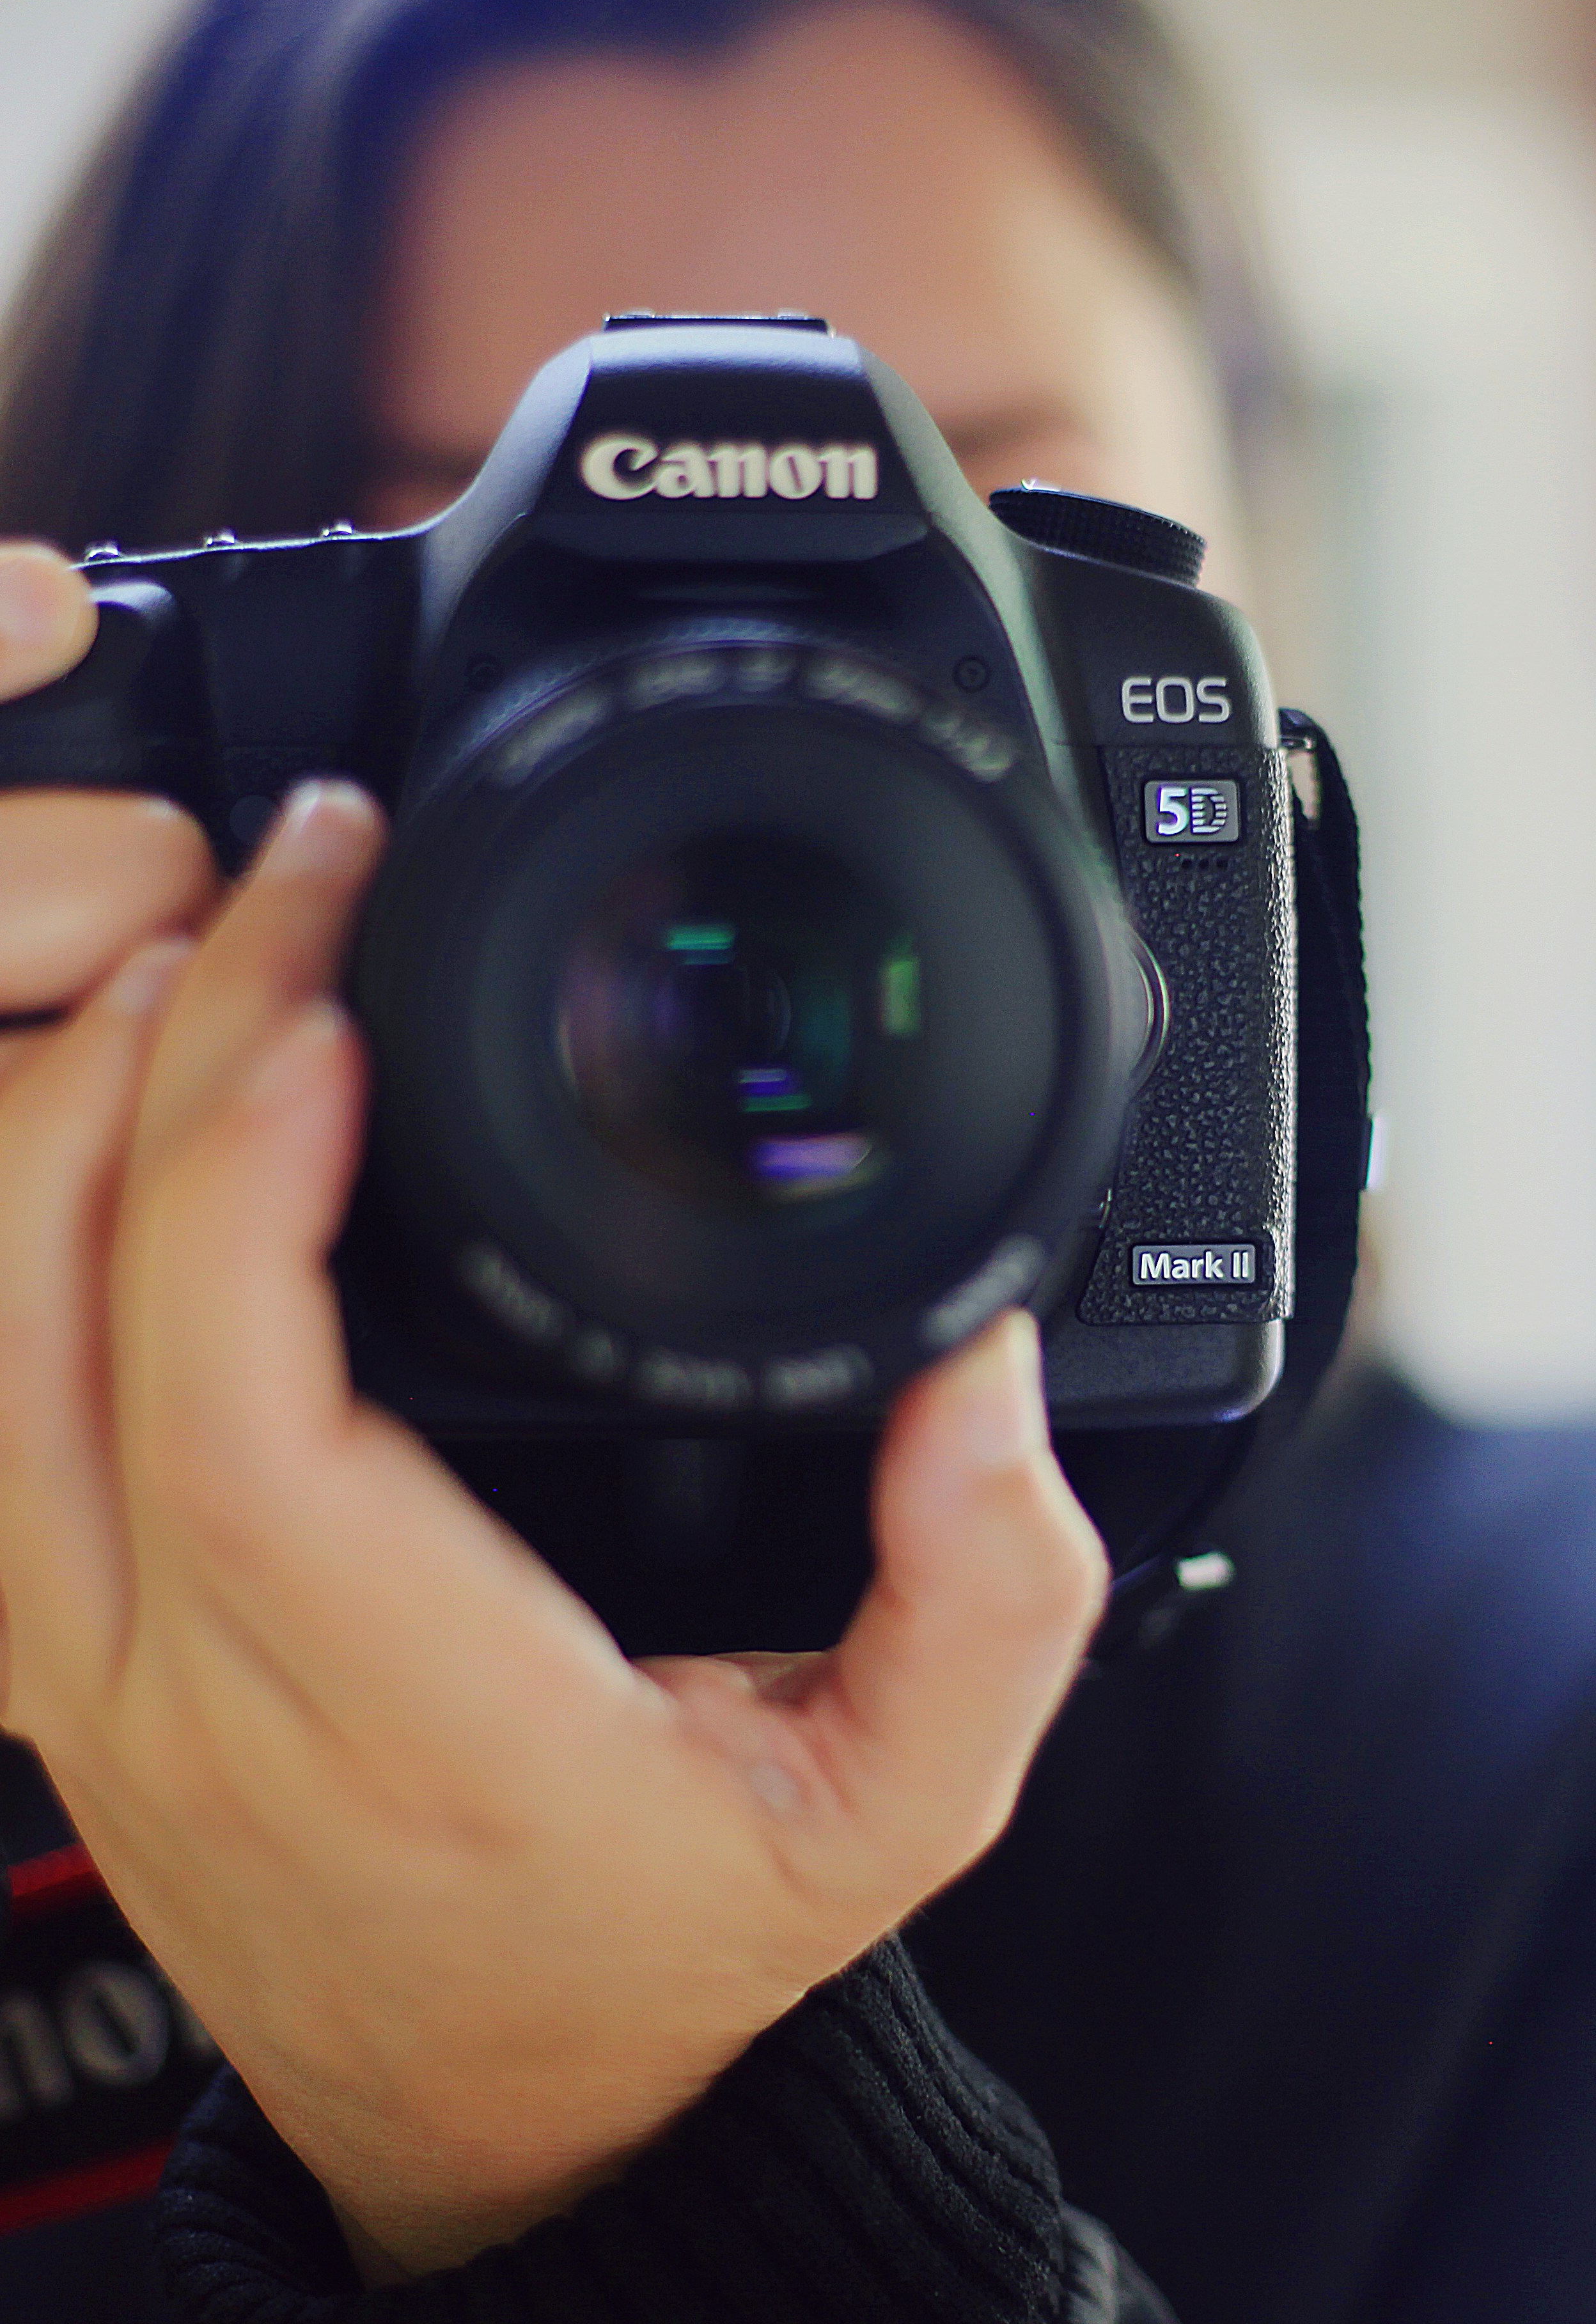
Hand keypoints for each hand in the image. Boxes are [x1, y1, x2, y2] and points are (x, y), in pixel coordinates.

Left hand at [0, 606, 1107, 2281]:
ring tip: (196, 948)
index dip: (238, 1192)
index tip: (323, 1001)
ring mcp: (86, 1674)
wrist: (501, 2110)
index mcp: (412, 1723)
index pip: (240, 1440)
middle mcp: (200, 1698)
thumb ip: (987, 1597)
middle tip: (283, 886)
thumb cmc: (670, 1944)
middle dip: (145, 1068)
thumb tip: (979, 1376)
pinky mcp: (55, 1641)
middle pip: (58, 1341)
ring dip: (52, 1116)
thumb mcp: (899, 1806)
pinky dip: (17, 1211)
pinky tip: (117, 1093)